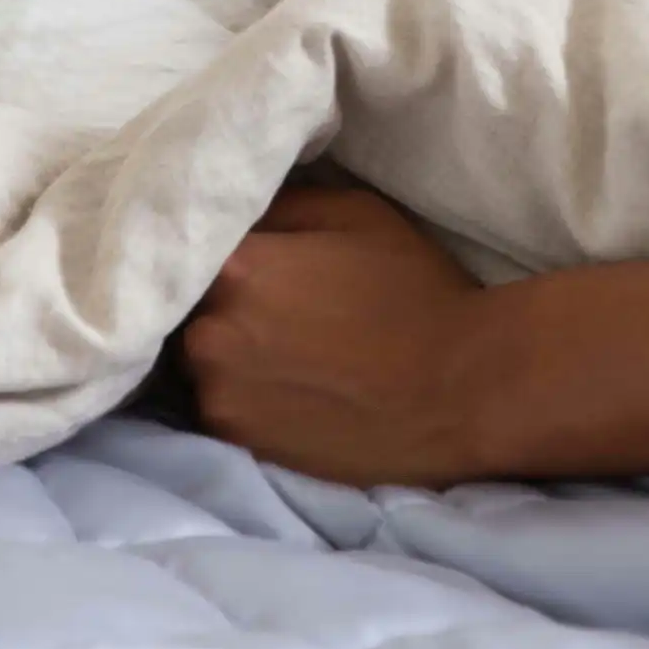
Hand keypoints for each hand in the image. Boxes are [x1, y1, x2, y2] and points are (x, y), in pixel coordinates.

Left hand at [181, 185, 495, 486]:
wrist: (456, 391)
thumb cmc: (413, 292)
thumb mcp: (358, 214)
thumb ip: (283, 205)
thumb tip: (243, 212)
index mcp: (236, 266)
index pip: (194, 246)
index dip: (223, 250)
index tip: (250, 256)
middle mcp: (210, 331)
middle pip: (191, 306)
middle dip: (220, 302)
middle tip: (273, 305)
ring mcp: (217, 394)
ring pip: (201, 359)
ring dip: (227, 352)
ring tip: (282, 352)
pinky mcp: (236, 443)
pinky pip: (218, 405)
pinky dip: (241, 394)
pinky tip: (285, 388)